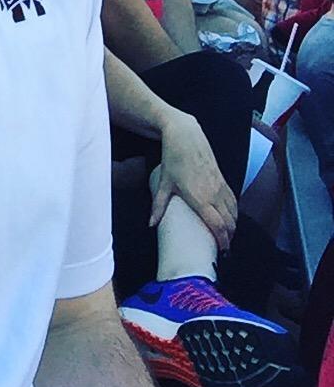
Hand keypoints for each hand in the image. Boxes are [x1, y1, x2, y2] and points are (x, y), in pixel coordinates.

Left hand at [153, 111, 237, 251]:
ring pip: (235, 213)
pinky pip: (234, 201)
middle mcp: (214, 194)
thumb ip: (159, 205)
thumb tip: (151, 223)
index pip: (218, 226)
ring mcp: (221, 187)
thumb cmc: (174, 158)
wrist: (185, 136)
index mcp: (200, 198)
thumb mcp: (164, 183)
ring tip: (227, 235)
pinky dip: (235, 213)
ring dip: (234, 226)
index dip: (223, 241)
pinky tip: (230, 217)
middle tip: (223, 247)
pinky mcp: (224, 180)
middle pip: (230, 223)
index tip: (221, 250)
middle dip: (229, 237)